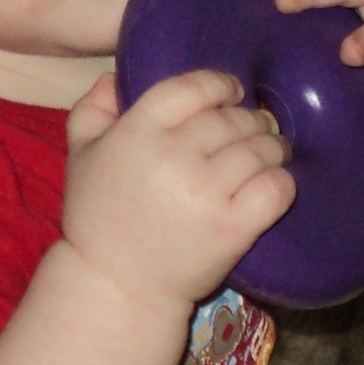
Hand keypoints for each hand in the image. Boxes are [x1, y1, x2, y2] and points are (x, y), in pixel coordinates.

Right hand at [63, 69, 293, 311]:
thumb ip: (91, 110)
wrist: (118, 286)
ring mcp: (207, 192)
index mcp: (139, 131)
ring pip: (261, 148)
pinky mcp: (233, 227)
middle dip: (250, 119)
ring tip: (271, 152)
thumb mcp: (80, 156)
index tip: (232, 93)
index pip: (194, 87)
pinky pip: (276, 188)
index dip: (221, 85)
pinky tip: (274, 181)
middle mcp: (175, 155)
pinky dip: (282, 180)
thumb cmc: (99, 217)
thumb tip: (113, 78)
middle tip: (254, 128)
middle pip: (233, 118)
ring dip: (272, 147)